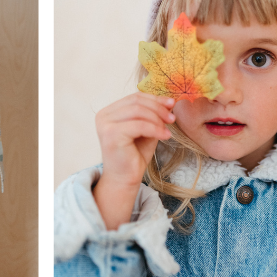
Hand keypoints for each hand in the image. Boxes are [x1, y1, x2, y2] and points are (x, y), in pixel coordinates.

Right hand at [92, 92, 176, 229]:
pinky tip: (165, 136)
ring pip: (138, 111)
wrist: (124, 179)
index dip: (155, 99)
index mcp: (109, 112)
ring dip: (157, 119)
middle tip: (172, 119)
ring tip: (168, 130)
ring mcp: (105, 124)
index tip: (171, 104)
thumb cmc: (134, 155)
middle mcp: (104, 115)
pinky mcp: (111, 134)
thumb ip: (152, 115)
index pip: (134, 97)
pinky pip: (139, 125)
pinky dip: (155, 129)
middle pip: (136, 102)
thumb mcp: (145, 130)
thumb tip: (169, 101)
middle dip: (158, 109)